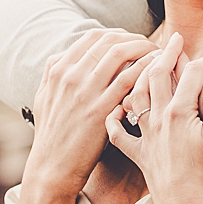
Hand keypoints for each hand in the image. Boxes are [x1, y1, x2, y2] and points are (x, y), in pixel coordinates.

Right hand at [24, 28, 155, 199]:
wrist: (52, 169)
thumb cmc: (51, 136)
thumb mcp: (43, 98)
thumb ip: (53, 73)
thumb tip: (65, 55)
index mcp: (58, 70)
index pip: (93, 37)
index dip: (117, 34)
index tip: (131, 40)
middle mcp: (71, 75)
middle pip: (110, 40)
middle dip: (135, 38)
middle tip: (150, 45)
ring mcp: (86, 91)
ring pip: (121, 52)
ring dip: (144, 48)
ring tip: (159, 54)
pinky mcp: (101, 109)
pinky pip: (128, 79)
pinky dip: (145, 68)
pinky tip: (156, 71)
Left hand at [106, 36, 202, 203]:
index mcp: (180, 111)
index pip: (193, 73)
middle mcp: (159, 120)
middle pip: (158, 75)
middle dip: (168, 53)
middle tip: (175, 39)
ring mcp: (147, 138)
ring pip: (136, 96)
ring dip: (141, 75)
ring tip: (146, 63)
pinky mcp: (142, 157)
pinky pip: (120, 135)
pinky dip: (115, 120)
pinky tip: (114, 111)